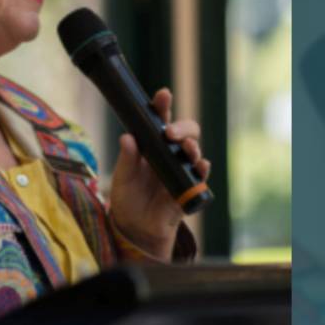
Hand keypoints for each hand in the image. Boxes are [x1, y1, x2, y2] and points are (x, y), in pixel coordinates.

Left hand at [108, 88, 209, 261]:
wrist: (135, 229)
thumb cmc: (127, 198)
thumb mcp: (121, 178)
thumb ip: (126, 159)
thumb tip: (127, 137)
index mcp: (151, 145)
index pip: (159, 120)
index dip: (162, 106)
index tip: (162, 95)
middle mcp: (169, 153)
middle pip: (185, 131)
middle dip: (182, 127)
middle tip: (170, 133)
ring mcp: (181, 169)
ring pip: (195, 150)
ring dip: (193, 147)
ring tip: (187, 149)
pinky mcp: (189, 187)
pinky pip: (201, 176)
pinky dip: (202, 169)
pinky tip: (200, 166)